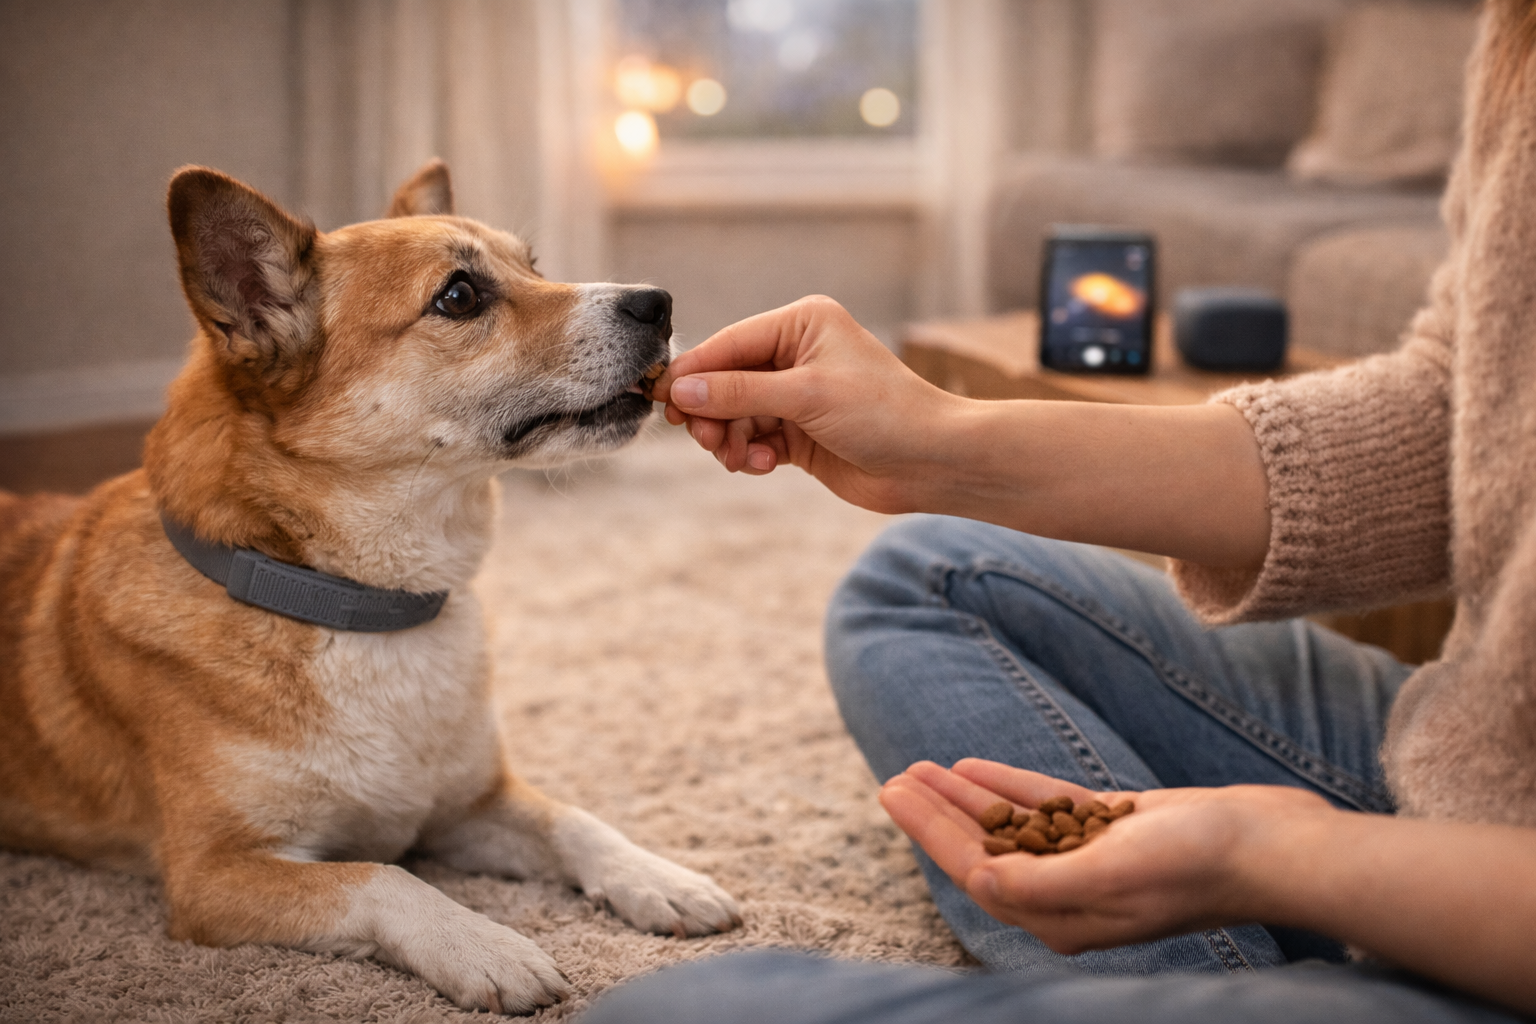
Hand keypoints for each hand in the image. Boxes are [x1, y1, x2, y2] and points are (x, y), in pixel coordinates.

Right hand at [652, 296, 965, 513]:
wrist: (933, 462)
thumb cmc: (884, 414)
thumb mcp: (806, 396)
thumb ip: (740, 392)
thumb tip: (680, 391)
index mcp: (802, 323)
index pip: (729, 343)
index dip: (692, 372)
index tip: (660, 399)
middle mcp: (797, 353)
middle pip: (726, 380)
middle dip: (713, 413)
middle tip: (708, 442)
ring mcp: (798, 394)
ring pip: (736, 414)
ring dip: (731, 439)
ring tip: (740, 460)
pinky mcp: (801, 432)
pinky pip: (754, 438)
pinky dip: (751, 454)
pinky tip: (766, 465)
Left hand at [879, 759, 1334, 953]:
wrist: (1273, 846)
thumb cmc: (1197, 864)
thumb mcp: (1113, 873)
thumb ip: (1042, 882)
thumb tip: (980, 879)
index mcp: (1063, 917)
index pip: (977, 869)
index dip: (930, 831)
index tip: (893, 791)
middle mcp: (1070, 894)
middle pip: (985, 848)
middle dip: (938, 814)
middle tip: (895, 776)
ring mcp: (1093, 860)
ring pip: (1012, 825)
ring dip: (967, 797)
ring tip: (923, 766)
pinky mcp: (1115, 830)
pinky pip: (1047, 807)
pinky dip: (1010, 787)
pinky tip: (976, 768)